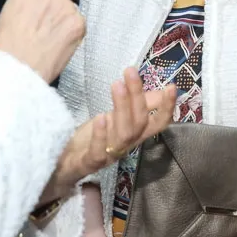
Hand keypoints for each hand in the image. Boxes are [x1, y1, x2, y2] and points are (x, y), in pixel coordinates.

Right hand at [0, 0, 84, 82]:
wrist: (18, 68)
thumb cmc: (8, 42)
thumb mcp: (9, 10)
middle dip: (52, 7)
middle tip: (38, 28)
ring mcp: (68, 7)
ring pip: (68, 11)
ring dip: (61, 21)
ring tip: (44, 39)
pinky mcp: (79, 24)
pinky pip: (76, 24)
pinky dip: (69, 32)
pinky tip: (56, 43)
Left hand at [43, 68, 176, 199]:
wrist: (65, 163)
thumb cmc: (93, 137)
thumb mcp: (116, 117)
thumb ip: (139, 105)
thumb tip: (162, 89)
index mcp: (134, 134)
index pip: (158, 123)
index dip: (167, 108)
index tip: (172, 87)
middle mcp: (125, 146)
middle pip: (138, 124)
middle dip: (137, 97)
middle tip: (130, 72)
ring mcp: (108, 156)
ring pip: (122, 135)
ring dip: (122, 109)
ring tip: (117, 85)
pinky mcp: (88, 163)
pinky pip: (97, 153)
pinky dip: (101, 135)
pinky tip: (101, 117)